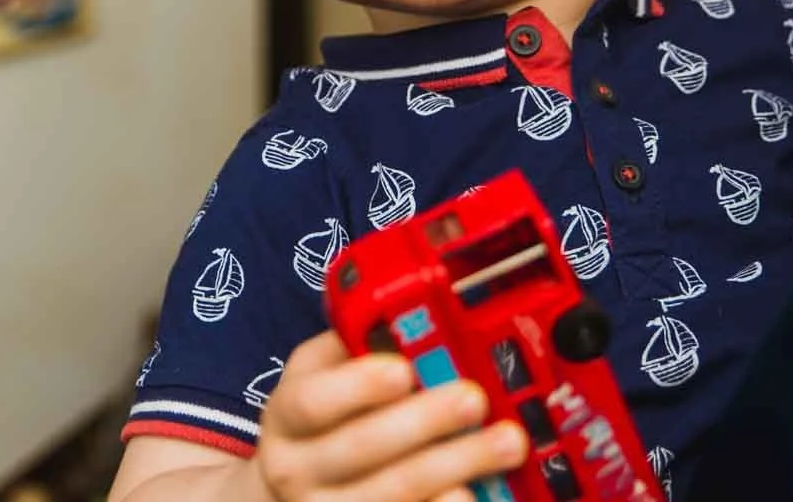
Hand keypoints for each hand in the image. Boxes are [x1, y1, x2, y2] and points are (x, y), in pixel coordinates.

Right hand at [250, 331, 529, 501]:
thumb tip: (415, 309)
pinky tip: (481, 492)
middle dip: (424, 422)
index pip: (313, 402)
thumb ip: (355, 345)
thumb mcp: (318, 376)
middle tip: (475, 398)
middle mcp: (296, 470)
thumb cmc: (320, 421)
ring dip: (455, 466)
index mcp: (286, 415)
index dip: (358, 386)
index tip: (405, 371)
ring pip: (392, 493)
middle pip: (360, 448)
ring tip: (507, 443)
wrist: (286, 495)